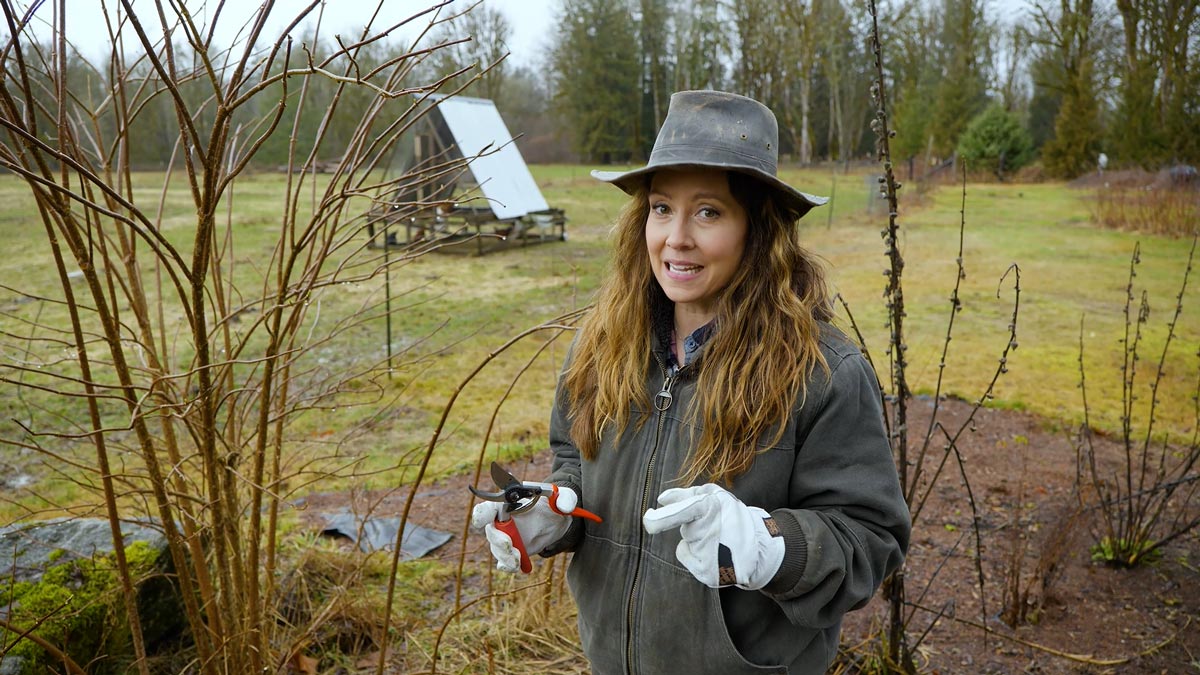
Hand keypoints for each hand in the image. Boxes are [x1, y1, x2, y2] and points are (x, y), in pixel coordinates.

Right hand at [471, 490, 573, 572]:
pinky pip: (504, 562)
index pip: (488, 508)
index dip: (481, 514)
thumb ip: (565, 499)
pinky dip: (508, 565)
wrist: (557, 521)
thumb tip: (564, 507)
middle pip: (491, 531)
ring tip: (518, 558)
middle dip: (497, 539)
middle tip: (509, 544)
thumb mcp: (564, 498)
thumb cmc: (555, 504)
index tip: (481, 521)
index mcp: (509, 504)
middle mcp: (502, 521)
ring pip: (497, 549)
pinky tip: (517, 565)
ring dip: (505, 555)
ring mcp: (505, 538)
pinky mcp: (512, 552)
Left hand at [642, 483, 784, 589]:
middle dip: (697, 526)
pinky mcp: (706, 573)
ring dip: (699, 538)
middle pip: (687, 528)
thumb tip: (661, 499)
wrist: (759, 550)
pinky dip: (696, 553)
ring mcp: (708, 555)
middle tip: (717, 529)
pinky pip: (687, 555)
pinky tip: (714, 553)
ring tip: (721, 540)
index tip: (648, 518)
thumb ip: (687, 495)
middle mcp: (710, 533)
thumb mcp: (716, 497)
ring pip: (688, 541)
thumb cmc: (731, 518)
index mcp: (714, 509)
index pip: (686, 511)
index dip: (663, 517)